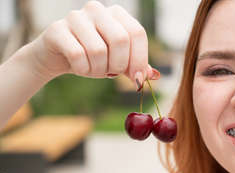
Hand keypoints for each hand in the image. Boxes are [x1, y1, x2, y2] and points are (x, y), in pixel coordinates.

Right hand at [28, 1, 157, 87]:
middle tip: (112, 73)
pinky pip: (78, 56)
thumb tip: (153, 75)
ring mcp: (75, 17)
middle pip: (120, 40)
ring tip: (94, 69)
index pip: (137, 32)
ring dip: (99, 70)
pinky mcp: (57, 29)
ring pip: (98, 50)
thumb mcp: (118, 62)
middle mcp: (97, 9)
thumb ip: (136, 67)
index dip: (140, 59)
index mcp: (117, 13)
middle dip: (119, 65)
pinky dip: (83, 70)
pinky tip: (80, 68)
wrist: (56, 57)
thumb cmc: (93, 58)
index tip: (137, 78)